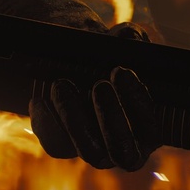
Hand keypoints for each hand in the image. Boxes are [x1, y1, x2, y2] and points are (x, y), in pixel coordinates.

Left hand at [0, 0, 160, 170]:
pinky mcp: (65, 144)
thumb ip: (130, 38)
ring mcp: (95, 148)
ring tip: (62, 84)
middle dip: (112, 119)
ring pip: (88, 151)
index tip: (121, 71)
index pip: (150, 128)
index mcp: (148, 123)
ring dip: (75, 119)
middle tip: (100, 85)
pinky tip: (39, 99)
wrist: (72, 54)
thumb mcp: (119, 38)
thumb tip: (129, 38)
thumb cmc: (107, 49)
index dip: (139, 104)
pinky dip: (47, 123)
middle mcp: (125, 144)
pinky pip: (56, 146)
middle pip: (123, 152)